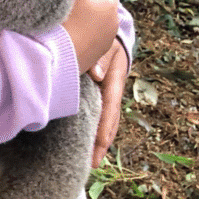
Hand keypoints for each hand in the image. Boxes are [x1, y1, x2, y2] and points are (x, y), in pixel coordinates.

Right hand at [61, 0, 118, 73]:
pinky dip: (80, 26)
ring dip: (83, 9)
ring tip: (62, 7)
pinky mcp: (93, 54)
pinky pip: (88, 32)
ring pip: (94, 15)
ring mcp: (104, 40)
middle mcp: (112, 22)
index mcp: (110, 3)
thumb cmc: (64, 23)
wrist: (53, 64)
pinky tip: (65, 26)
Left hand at [89, 38, 128, 166]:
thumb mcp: (107, 44)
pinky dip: (93, 128)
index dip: (105, 127)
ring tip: (90, 161)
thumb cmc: (107, 40)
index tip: (101, 145)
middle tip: (92, 163)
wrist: (110, 36)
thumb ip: (102, 58)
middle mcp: (111, 92)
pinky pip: (96, 114)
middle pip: (109, 121)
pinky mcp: (97, 94)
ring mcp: (105, 95)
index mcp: (114, 81)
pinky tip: (84, 142)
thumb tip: (97, 75)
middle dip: (102, 143)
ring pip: (104, 121)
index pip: (110, 107)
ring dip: (98, 140)